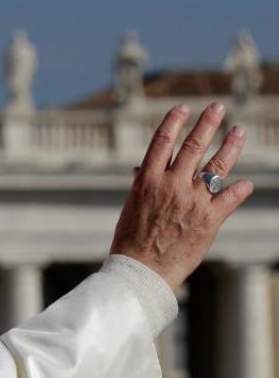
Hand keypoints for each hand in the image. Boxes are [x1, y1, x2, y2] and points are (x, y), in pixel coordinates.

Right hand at [110, 103, 252, 289]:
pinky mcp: (209, 219)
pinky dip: (240, 190)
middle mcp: (171, 185)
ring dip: (231, 146)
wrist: (142, 270)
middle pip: (193, 146)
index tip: (183, 108)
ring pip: (216, 166)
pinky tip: (246, 183)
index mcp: (148, 180)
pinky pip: (229, 198)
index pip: (163, 141)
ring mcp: (192, 201)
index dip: (175, 121)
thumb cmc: (131, 239)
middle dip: (207, 123)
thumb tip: (141, 168)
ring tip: (239, 131)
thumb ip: (141, 184)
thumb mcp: (132, 206)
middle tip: (217, 108)